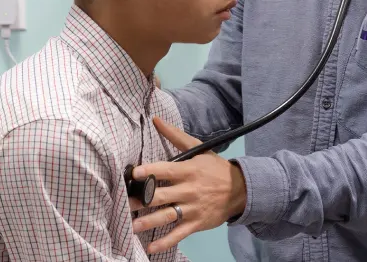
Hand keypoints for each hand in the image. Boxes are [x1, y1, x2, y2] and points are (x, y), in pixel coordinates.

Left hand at [130, 117, 246, 253]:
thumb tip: (155, 119)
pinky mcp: (196, 223)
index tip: (134, 174)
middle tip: (125, 203)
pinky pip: (179, 234)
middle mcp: (189, 190)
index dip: (150, 171)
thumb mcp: (199, 149)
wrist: (241, 190)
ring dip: (149, 223)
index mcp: (188, 171)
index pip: (166, 170)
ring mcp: (192, 208)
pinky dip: (166, 242)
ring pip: (167, 216)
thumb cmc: (215, 168)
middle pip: (162, 196)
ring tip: (133, 226)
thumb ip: (175, 136)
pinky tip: (151, 248)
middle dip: (143, 200)